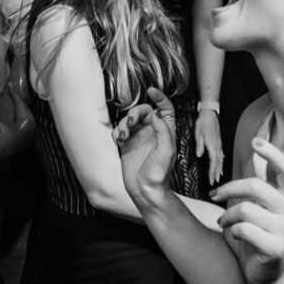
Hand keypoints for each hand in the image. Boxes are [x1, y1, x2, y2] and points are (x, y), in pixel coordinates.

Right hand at [114, 88, 177, 213]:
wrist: (145, 192)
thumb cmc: (159, 174)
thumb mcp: (166, 152)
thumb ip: (163, 131)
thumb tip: (155, 114)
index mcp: (166, 132)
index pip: (165, 108)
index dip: (160, 97)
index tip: (150, 91)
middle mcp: (153, 133)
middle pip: (143, 111)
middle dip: (134, 113)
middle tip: (129, 122)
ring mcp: (139, 138)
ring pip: (129, 120)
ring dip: (123, 124)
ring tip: (121, 137)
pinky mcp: (127, 145)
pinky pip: (119, 130)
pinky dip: (116, 132)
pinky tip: (117, 141)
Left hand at [194, 106, 224, 187]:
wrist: (209, 114)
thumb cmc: (202, 123)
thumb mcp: (198, 133)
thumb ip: (199, 145)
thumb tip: (200, 155)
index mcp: (212, 145)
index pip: (214, 162)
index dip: (213, 172)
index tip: (212, 180)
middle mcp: (217, 146)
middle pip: (218, 163)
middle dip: (216, 173)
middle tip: (214, 182)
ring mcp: (219, 145)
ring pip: (221, 160)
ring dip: (219, 169)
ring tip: (218, 177)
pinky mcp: (219, 143)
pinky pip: (221, 155)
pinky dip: (221, 162)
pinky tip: (220, 165)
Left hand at [212, 137, 283, 283]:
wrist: (273, 275)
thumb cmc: (264, 236)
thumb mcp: (266, 207)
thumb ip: (264, 182)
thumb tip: (258, 149)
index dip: (272, 153)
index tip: (256, 141)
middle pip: (255, 186)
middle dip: (228, 188)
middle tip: (214, 195)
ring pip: (245, 209)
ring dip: (227, 215)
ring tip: (223, 221)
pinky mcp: (276, 248)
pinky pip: (243, 230)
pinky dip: (232, 230)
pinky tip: (233, 234)